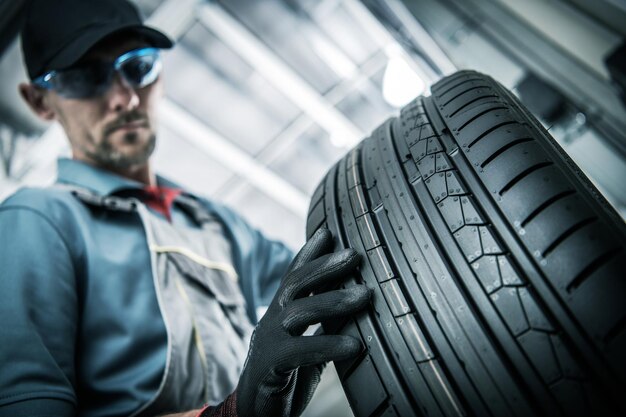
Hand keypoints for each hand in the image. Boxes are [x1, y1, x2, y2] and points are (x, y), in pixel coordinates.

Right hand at [236, 228, 370, 416]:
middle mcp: (270, 320)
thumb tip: (355, 297)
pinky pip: (299, 350)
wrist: (257, 413)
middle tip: (355, 254)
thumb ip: (324, 321)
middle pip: (296, 283)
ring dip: (334, 300)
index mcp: (280, 312)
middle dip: (326, 266)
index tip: (330, 231)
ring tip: (366, 295)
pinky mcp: (269, 365)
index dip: (309, 252)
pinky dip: (328, 344)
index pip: (294, 275)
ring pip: (299, 310)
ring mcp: (268, 340)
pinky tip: (355, 345)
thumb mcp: (309, 341)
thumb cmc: (286, 375)